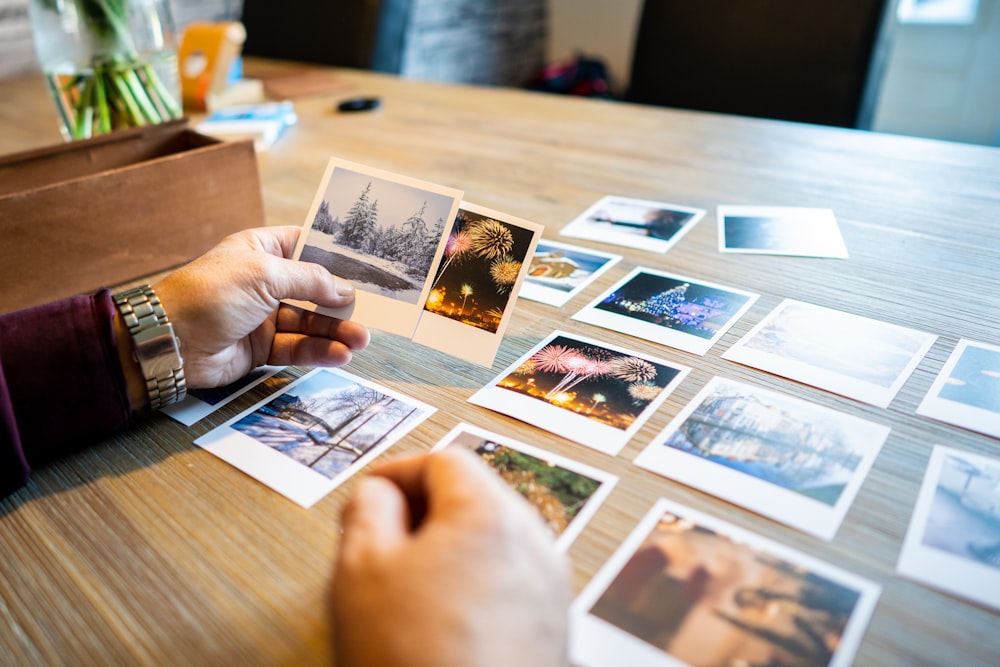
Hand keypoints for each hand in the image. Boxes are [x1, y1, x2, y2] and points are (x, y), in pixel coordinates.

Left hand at [152, 226, 369, 389]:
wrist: (168, 342)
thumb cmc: (207, 295)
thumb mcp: (264, 275)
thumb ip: (309, 281)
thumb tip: (344, 288)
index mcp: (261, 251)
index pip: (307, 247)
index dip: (336, 256)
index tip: (368, 265)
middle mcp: (265, 282)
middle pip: (314, 290)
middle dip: (343, 301)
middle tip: (373, 309)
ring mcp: (264, 316)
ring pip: (310, 323)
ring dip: (336, 331)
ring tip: (362, 339)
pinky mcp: (262, 347)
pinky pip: (297, 348)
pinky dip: (319, 351)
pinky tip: (340, 355)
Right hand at [332, 448, 571, 666]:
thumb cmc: (417, 662)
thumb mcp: (361, 571)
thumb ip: (366, 511)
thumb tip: (378, 493)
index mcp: (491, 515)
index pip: (445, 460)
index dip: (397, 471)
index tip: (370, 494)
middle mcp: (534, 544)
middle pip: (476, 497)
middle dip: (424, 510)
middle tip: (381, 539)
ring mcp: (550, 589)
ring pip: (494, 542)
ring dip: (449, 549)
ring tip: (407, 589)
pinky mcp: (553, 629)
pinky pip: (509, 584)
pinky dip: (474, 585)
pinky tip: (441, 623)